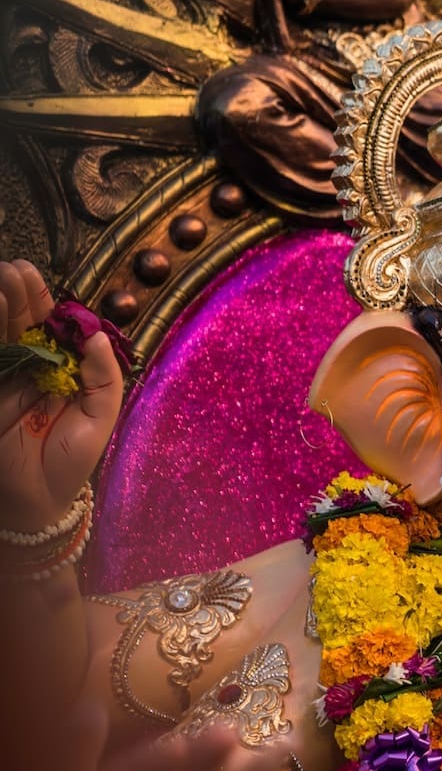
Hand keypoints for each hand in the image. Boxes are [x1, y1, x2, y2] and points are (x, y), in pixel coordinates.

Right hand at [0, 259, 124, 531]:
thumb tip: (96, 334)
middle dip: (18, 294)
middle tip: (15, 269)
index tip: (37, 278)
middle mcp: (27, 369)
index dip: (44, 303)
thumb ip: (103, 376)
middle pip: (21, 323)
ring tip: (2, 276)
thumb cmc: (70, 462)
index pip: (50, 328)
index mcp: (58, 371)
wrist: (37, 501)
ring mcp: (3, 378)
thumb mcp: (100, 417)